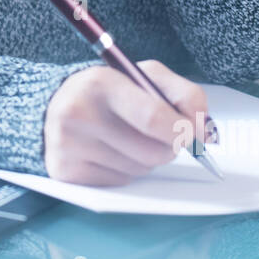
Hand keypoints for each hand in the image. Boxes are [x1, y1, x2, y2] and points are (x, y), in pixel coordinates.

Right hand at [43, 58, 209, 184]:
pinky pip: (120, 182)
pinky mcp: (65, 171)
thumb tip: (204, 131)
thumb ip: (184, 94)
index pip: (154, 118)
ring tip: (126, 138)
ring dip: (145, 158)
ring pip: (140, 169)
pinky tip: (110, 152)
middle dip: (168, 146)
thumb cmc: (108, 92)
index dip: (183, 130)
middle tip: (158, 133)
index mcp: (100, 83)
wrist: (54, 105)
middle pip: (153, 151)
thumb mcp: (145, 76)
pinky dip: (125, 170)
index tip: (194, 134)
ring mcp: (69, 146)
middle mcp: (79, 114)